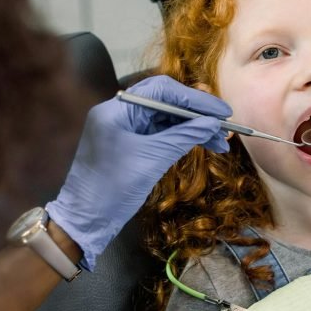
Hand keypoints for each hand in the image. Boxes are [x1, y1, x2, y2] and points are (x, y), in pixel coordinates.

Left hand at [47, 75, 230, 269]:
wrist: (85, 220)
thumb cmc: (112, 189)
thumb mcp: (152, 160)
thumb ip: (183, 136)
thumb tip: (212, 123)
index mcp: (117, 109)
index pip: (162, 90)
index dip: (195, 99)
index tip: (222, 111)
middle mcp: (119, 112)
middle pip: (166, 102)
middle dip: (197, 113)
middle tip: (225, 126)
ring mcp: (124, 128)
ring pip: (165, 119)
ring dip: (193, 128)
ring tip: (220, 142)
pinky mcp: (129, 144)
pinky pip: (159, 134)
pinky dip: (181, 139)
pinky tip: (202, 145)